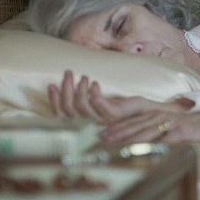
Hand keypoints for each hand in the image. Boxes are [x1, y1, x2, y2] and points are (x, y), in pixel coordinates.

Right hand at [48, 70, 184, 123]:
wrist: (147, 110)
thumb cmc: (123, 106)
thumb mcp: (100, 102)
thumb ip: (85, 100)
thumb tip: (66, 85)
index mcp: (84, 126)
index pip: (61, 117)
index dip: (55, 101)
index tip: (52, 84)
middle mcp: (91, 127)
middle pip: (69, 110)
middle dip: (66, 89)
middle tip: (68, 73)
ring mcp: (103, 123)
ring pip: (81, 106)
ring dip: (79, 88)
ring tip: (84, 76)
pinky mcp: (115, 117)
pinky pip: (99, 105)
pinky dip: (94, 93)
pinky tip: (96, 83)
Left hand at [100, 106, 199, 143]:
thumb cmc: (198, 124)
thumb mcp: (175, 123)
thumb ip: (160, 126)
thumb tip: (145, 135)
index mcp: (161, 113)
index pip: (135, 120)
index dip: (117, 126)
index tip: (101, 133)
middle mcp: (165, 115)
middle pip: (137, 124)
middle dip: (118, 132)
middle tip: (101, 138)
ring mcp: (174, 122)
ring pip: (149, 129)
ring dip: (132, 137)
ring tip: (118, 143)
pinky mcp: (185, 130)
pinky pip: (169, 137)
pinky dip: (157, 142)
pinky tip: (147, 147)